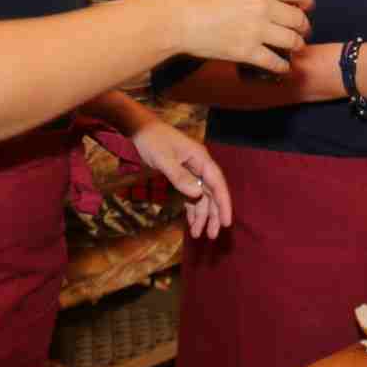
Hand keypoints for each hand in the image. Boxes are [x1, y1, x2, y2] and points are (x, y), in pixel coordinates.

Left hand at [127, 117, 231, 237]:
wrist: (140, 130)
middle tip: (212, 235)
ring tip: (200, 235)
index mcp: (201, 159)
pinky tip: (191, 223)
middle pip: (212, 194)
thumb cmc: (152, 141)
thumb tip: (197, 194)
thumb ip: (180, 177)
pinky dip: (191, 210)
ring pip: (202, 198)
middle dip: (213, 215)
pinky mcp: (182, 176)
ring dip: (202, 216)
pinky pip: (191, 196)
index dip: (223, 204)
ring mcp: (192, 172)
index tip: (226, 222)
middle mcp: (200, 166)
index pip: (217, 184)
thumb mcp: (163, 159)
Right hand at [173, 0, 313, 73]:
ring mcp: (257, 30)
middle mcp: (264, 7)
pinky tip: (282, 68)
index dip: (307, 1)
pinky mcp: (247, 52)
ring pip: (293, 42)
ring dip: (297, 46)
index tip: (307, 7)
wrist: (179, 17)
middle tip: (301, 31)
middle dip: (304, 27)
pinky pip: (276, 62)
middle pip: (299, 19)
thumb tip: (270, 0)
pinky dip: (283, 67)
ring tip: (294, 48)